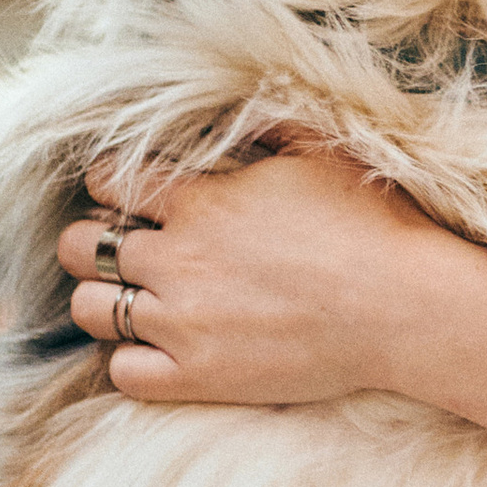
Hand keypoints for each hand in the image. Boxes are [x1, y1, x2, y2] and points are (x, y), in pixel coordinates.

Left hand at [58, 148, 432, 408]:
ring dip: (103, 298)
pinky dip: (129, 358)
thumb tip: (231, 109)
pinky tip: (159, 345)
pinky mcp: (198, 378)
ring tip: (135, 296)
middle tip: (121, 246)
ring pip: (89, 310)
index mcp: (202, 201)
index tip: (128, 193)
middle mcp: (179, 260)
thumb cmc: (372, 224)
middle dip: (90, 240)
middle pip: (81, 246)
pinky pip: (122, 372)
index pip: (109, 181)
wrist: (405, 308)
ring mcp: (183, 323)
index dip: (109, 183)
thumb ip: (263, 125)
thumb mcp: (320, 150)